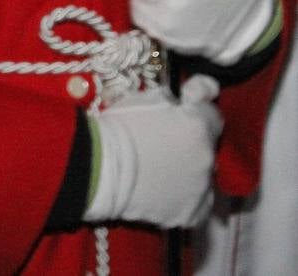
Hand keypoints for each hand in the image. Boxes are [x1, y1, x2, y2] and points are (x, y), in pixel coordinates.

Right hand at [84, 75, 221, 227]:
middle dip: (191, 142)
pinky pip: (196, 204)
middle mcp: (208, 158)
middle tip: (165, 142)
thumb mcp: (146, 99)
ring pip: (203, 176)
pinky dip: (185, 197)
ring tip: (161, 169)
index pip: (212, 115)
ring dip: (189, 170)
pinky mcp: (190, 214)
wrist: (98, 168)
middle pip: (207, 147)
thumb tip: (195, 96)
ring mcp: (201, 189)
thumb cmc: (117, 128)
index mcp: (198, 126)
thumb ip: (176, 99)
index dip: (198, 110)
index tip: (186, 108)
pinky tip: (165, 191)